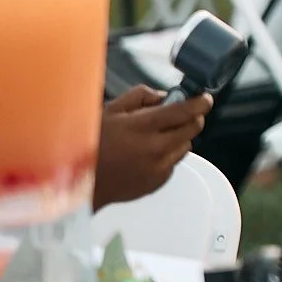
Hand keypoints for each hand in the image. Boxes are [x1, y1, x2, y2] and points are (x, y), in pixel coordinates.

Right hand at [94, 86, 211, 208]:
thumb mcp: (110, 111)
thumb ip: (140, 97)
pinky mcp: (157, 183)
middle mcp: (155, 148)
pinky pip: (174, 163)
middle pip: (193, 128)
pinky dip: (167, 156)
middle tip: (179, 116)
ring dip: (178, 138)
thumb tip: (165, 96)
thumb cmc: (90, 145)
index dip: (200, 102)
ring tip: (155, 138)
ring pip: (186, 146)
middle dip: (191, 118)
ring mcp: (158, 167)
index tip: (204, 99)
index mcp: (142, 126)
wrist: (77, 184)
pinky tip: (146, 156)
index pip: (185, 111)